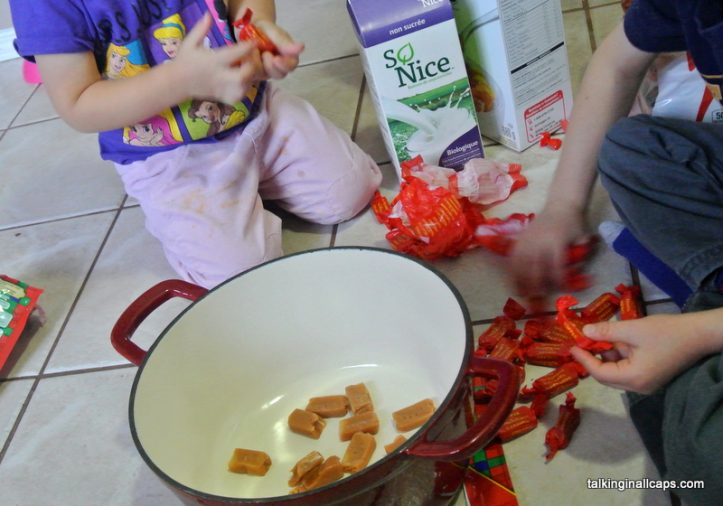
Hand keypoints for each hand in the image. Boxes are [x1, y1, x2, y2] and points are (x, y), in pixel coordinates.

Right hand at [173, 14, 262, 103]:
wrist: (177, 82)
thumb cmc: (185, 60)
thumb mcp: (190, 42)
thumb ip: (201, 29)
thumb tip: (208, 14)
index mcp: (213, 60)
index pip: (235, 53)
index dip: (248, 47)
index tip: (254, 42)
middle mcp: (219, 76)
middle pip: (243, 75)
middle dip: (251, 66)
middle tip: (249, 59)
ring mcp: (222, 89)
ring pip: (244, 87)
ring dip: (250, 76)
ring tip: (245, 68)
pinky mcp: (224, 98)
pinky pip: (240, 95)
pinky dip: (245, 88)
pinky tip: (241, 80)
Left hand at [254, 19, 303, 78]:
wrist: (249, 30)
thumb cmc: (265, 30)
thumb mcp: (274, 32)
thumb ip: (285, 42)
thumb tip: (302, 47)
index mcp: (289, 55)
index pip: (291, 65)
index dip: (285, 65)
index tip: (276, 59)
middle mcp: (280, 66)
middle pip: (280, 74)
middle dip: (271, 66)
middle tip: (265, 54)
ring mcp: (269, 71)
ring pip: (267, 75)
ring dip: (260, 65)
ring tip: (255, 52)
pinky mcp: (257, 73)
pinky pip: (255, 74)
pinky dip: (251, 66)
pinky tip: (249, 56)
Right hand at [508, 203, 586, 296]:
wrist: (560, 204)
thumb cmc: (574, 223)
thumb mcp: (583, 239)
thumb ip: (579, 258)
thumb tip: (575, 278)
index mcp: (556, 242)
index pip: (556, 267)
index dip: (558, 281)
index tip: (561, 291)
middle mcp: (538, 242)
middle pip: (534, 269)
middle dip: (535, 288)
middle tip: (537, 302)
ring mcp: (526, 241)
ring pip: (519, 266)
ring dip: (520, 282)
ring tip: (521, 296)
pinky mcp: (519, 240)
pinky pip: (512, 259)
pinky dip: (511, 273)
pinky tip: (513, 283)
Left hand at [570, 313, 714, 393]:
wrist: (699, 334)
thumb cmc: (667, 332)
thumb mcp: (633, 329)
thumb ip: (606, 332)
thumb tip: (584, 332)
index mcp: (634, 378)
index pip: (600, 373)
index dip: (584, 359)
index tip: (571, 346)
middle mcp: (639, 386)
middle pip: (606, 376)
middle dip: (592, 358)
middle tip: (579, 342)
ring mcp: (646, 382)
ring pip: (616, 371)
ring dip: (605, 354)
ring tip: (597, 336)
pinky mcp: (651, 375)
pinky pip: (627, 367)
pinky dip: (618, 354)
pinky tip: (614, 339)